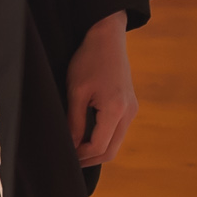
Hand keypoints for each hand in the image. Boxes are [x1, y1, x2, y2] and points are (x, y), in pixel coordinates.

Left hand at [69, 12, 136, 166]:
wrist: (107, 37)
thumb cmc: (89, 60)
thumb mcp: (76, 92)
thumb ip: (75, 122)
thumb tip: (71, 146)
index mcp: (116, 109)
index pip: (99, 146)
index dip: (81, 155)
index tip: (64, 154)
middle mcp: (129, 112)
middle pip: (111, 150)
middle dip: (90, 158)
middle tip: (69, 159)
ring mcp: (132, 109)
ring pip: (115, 142)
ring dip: (96, 149)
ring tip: (75, 149)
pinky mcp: (130, 105)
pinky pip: (117, 131)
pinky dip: (103, 138)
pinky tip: (85, 136)